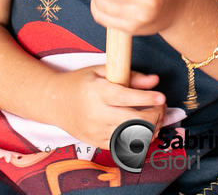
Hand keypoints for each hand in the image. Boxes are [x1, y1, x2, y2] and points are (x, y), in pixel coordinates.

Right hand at [50, 65, 165, 149]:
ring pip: (132, 137)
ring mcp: (97, 131)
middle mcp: (97, 114)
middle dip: (155, 115)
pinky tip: (143, 129)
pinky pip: (123, 146)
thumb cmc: (80, 83)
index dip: (147, 98)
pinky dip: (138, 140)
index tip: (162, 97)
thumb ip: (129, 75)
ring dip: (150, 128)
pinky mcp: (97, 143)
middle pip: (134, 121)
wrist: (55, 102)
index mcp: (98, 92)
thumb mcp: (101, 71)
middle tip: (161, 106)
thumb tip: (155, 80)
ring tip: (154, 118)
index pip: (126, 98)